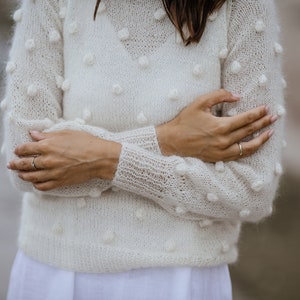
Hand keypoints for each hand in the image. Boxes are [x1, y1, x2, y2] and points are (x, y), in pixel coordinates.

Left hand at [7, 130, 120, 190]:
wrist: (100, 158)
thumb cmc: (86, 143)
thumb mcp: (67, 133)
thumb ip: (48, 135)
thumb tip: (34, 134)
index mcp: (48, 146)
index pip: (26, 148)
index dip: (20, 149)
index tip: (18, 150)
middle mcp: (48, 161)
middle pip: (25, 164)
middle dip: (16, 163)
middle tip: (11, 164)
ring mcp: (54, 173)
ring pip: (32, 177)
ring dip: (24, 175)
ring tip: (21, 174)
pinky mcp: (60, 182)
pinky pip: (43, 187)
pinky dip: (37, 185)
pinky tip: (36, 182)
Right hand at [156, 89, 277, 161]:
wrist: (172, 141)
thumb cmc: (184, 121)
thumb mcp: (200, 103)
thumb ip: (219, 96)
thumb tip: (237, 96)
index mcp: (220, 126)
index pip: (246, 119)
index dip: (258, 112)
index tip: (266, 108)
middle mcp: (223, 141)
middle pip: (249, 131)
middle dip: (263, 123)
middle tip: (274, 117)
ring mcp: (221, 152)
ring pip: (247, 147)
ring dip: (261, 140)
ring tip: (269, 133)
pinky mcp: (218, 158)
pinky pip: (238, 156)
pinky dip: (249, 151)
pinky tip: (254, 146)